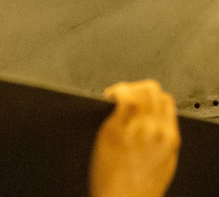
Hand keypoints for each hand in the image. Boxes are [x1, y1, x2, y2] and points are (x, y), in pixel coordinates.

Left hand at [89, 80, 179, 196]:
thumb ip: (160, 139)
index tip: (139, 98)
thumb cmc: (138, 187)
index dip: (151, 96)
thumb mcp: (162, 162)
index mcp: (169, 138)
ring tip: (113, 96)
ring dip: (124, 88)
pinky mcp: (117, 128)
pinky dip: (113, 93)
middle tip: (123, 95)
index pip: (166, 101)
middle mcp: (156, 130)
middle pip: (152, 91)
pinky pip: (120, 99)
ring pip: (138, 90)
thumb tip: (155, 124)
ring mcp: (137, 127)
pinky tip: (106, 97)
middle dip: (137, 88)